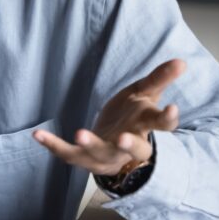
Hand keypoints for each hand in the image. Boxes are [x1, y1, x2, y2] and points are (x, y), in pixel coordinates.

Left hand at [32, 59, 185, 175]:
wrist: (115, 146)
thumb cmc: (133, 116)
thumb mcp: (144, 95)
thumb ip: (159, 79)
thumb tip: (181, 61)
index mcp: (145, 128)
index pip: (161, 126)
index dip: (167, 119)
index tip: (172, 108)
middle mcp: (128, 147)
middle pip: (132, 149)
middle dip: (128, 145)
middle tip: (122, 139)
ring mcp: (106, 155)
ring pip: (99, 154)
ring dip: (90, 145)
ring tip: (79, 133)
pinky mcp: (84, 158)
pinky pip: (68, 154)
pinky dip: (53, 145)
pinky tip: (37, 135)